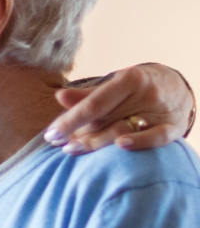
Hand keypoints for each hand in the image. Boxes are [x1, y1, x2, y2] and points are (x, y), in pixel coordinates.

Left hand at [44, 63, 194, 153]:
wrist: (177, 87)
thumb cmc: (136, 88)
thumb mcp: (114, 85)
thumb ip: (87, 95)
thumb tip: (59, 97)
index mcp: (129, 79)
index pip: (93, 104)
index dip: (70, 120)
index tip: (51, 134)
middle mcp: (145, 94)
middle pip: (105, 118)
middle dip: (77, 132)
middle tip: (57, 143)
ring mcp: (160, 111)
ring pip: (123, 129)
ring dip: (95, 142)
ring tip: (71, 149)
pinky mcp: (173, 127)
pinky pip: (157, 137)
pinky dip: (140, 142)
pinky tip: (119, 146)